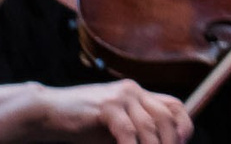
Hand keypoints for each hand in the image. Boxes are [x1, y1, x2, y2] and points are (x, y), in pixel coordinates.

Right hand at [37, 79, 192, 143]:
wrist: (46, 114)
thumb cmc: (80, 125)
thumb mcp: (113, 128)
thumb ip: (134, 133)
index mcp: (137, 93)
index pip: (172, 104)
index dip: (183, 123)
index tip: (184, 141)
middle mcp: (133, 91)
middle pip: (165, 115)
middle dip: (170, 140)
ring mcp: (120, 97)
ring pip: (148, 125)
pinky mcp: (106, 107)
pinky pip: (127, 131)